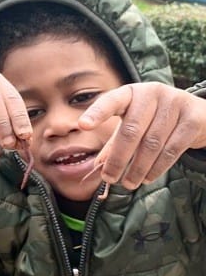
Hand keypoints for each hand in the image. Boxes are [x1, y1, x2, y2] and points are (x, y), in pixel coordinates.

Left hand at [79, 83, 205, 188]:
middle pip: (130, 130)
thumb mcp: (132, 124)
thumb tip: (97, 167)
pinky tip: (148, 178)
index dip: (97, 113)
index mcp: (131, 92)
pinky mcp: (192, 118)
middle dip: (118, 159)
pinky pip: (172, 149)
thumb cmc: (154, 119)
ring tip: (129, 183)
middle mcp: (152, 93)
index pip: (111, 101)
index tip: (82, 126)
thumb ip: (114, 142)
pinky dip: (157, 168)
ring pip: (151, 144)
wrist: (197, 113)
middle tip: (109, 178)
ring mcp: (174, 103)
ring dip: (137, 168)